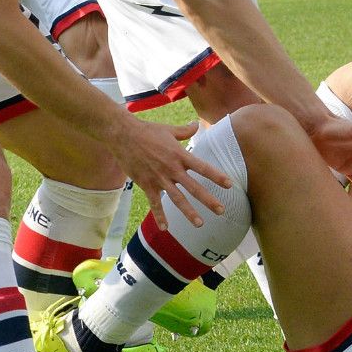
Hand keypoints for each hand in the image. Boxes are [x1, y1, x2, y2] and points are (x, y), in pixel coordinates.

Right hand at [109, 116, 232, 226]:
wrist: (122, 135)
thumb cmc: (147, 130)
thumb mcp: (169, 129)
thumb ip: (185, 131)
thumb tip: (196, 124)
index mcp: (180, 155)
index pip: (203, 167)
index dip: (217, 176)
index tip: (230, 185)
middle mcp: (172, 169)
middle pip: (194, 187)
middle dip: (208, 200)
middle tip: (222, 210)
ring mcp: (159, 178)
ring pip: (177, 199)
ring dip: (189, 212)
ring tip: (200, 224)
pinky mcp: (146, 185)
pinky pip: (154, 203)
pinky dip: (159, 216)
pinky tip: (165, 228)